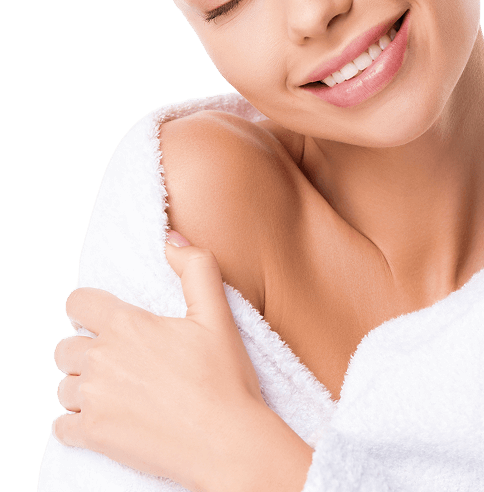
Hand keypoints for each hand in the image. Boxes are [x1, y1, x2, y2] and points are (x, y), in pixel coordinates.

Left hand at [52, 231, 312, 491]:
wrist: (226, 441)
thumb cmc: (225, 377)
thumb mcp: (218, 314)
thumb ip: (195, 268)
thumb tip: (171, 239)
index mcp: (127, 326)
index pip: (78, 303)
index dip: (90, 308)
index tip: (109, 320)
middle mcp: (101, 360)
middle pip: (64, 348)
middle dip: (86, 350)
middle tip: (121, 360)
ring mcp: (94, 400)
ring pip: (64, 387)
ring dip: (84, 387)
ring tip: (120, 391)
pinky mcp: (92, 436)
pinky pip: (61, 425)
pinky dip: (78, 422)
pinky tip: (108, 418)